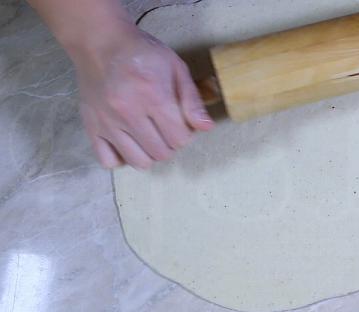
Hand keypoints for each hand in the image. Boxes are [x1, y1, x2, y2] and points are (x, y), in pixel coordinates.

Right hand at [73, 27, 213, 168]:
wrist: (100, 42)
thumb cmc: (143, 53)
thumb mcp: (176, 68)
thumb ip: (192, 100)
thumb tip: (206, 127)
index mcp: (153, 96)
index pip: (179, 138)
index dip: (185, 133)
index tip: (180, 122)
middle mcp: (128, 112)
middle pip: (161, 153)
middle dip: (170, 143)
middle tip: (165, 127)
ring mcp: (107, 123)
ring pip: (139, 162)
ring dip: (149, 154)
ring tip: (149, 136)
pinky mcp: (91, 127)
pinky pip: (108, 161)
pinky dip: (121, 158)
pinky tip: (128, 143)